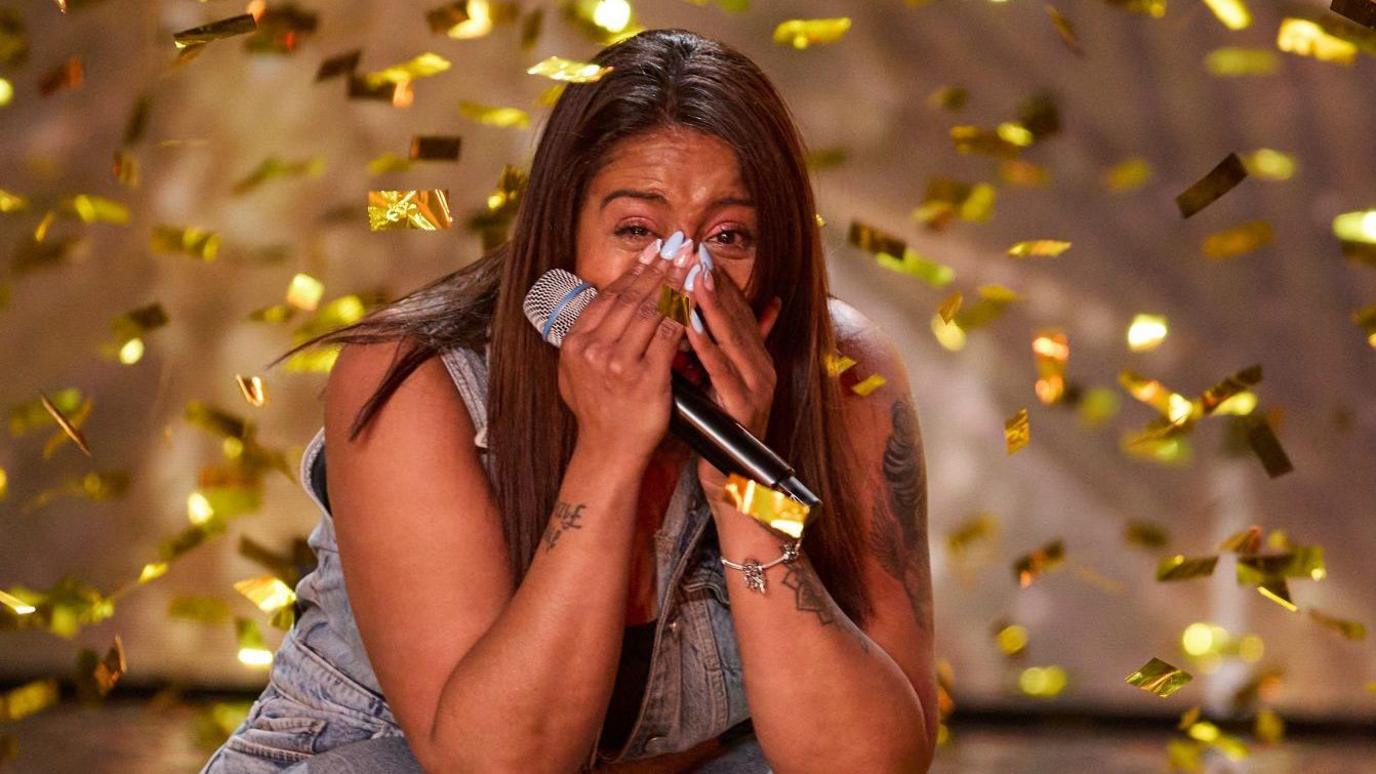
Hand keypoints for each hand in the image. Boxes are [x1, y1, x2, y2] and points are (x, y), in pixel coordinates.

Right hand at [558, 237, 697, 463]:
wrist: (608, 452)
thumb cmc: (598, 413)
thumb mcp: (575, 373)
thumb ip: (584, 340)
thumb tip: (596, 306)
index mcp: (575, 343)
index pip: (609, 296)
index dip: (635, 270)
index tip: (655, 250)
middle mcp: (592, 349)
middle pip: (632, 297)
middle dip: (660, 266)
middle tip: (681, 243)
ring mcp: (617, 363)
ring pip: (651, 310)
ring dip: (675, 281)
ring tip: (692, 261)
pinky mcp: (645, 377)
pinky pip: (669, 335)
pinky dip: (685, 310)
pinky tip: (697, 295)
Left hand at [684, 246, 782, 498]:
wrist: (731, 477)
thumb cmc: (716, 427)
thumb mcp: (715, 380)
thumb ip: (713, 349)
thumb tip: (699, 319)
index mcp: (753, 356)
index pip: (735, 307)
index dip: (717, 278)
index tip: (695, 251)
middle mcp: (760, 365)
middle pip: (736, 314)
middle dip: (714, 282)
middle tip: (693, 252)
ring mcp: (756, 385)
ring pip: (732, 337)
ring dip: (712, 306)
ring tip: (692, 278)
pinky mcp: (745, 406)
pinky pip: (723, 371)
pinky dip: (707, 347)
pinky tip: (689, 328)